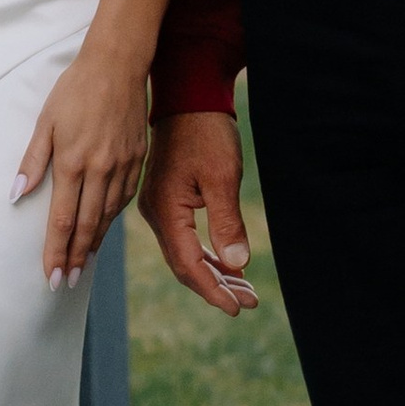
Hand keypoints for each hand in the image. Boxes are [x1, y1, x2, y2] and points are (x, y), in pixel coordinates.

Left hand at [15, 46, 149, 286]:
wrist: (117, 66)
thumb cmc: (75, 90)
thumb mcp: (46, 122)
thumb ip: (32, 161)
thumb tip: (16, 195)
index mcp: (74, 162)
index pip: (63, 220)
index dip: (56, 251)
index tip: (51, 275)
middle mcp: (101, 170)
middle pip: (87, 226)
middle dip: (75, 258)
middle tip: (66, 282)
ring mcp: (123, 167)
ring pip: (108, 216)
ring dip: (94, 243)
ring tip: (83, 264)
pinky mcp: (138, 160)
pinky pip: (124, 199)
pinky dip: (112, 219)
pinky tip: (103, 229)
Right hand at [139, 108, 258, 314]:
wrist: (189, 98)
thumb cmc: (206, 132)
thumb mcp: (222, 178)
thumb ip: (227, 223)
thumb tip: (237, 265)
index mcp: (166, 211)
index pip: (188, 265)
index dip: (213, 290)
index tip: (237, 308)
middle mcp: (156, 214)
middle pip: (184, 265)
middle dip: (216, 287)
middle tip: (248, 303)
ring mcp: (160, 207)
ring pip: (185, 254)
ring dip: (214, 273)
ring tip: (244, 290)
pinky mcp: (168, 200)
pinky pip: (185, 238)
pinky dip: (207, 254)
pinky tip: (228, 263)